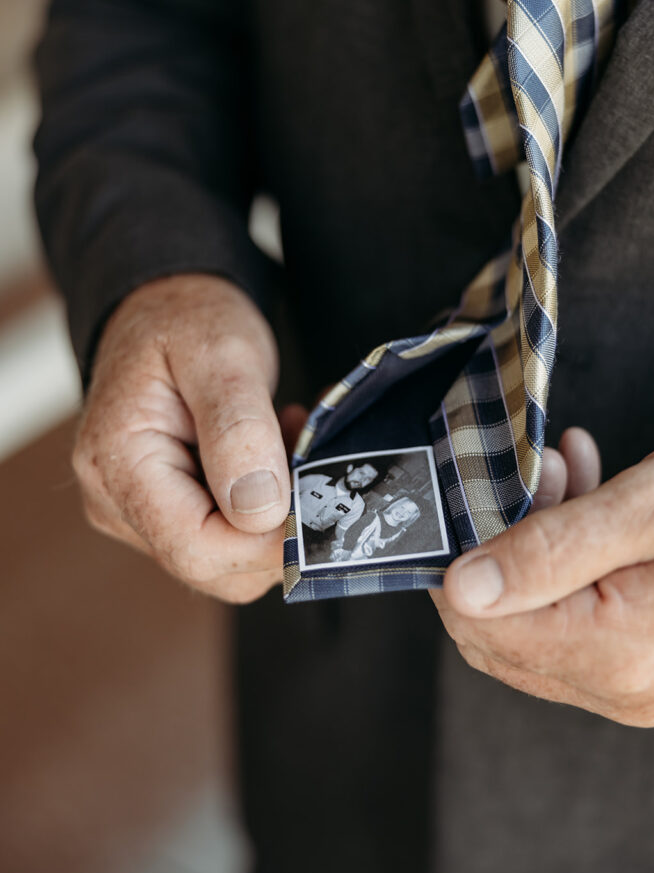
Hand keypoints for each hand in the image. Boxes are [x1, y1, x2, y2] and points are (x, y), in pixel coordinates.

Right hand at [73, 274, 291, 602]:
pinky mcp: (167, 510)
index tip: (317, 492)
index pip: (195, 547)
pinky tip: (276, 451)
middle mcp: (116, 502)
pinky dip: (267, 503)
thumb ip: (238, 430)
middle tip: (306, 455)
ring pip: (229, 558)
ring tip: (288, 441)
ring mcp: (139, 512)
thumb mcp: (220, 353)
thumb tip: (259, 511)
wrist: (164, 306)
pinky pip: (228, 535)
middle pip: (214, 567)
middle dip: (276, 525)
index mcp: (117, 463)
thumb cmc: (185, 318)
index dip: (266, 539)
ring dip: (277, 511)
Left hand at [432, 432, 653, 726]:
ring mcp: (636, 686)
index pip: (481, 623)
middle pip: (500, 630)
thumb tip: (464, 588)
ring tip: (563, 474)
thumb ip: (552, 549)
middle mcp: (623, 687)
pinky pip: (572, 624)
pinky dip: (562, 564)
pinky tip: (585, 499)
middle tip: (536, 476)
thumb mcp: (651, 507)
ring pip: (532, 623)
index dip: (463, 557)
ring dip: (530, 546)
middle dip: (498, 547)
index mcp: (619, 653)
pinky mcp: (645, 669)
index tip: (480, 493)